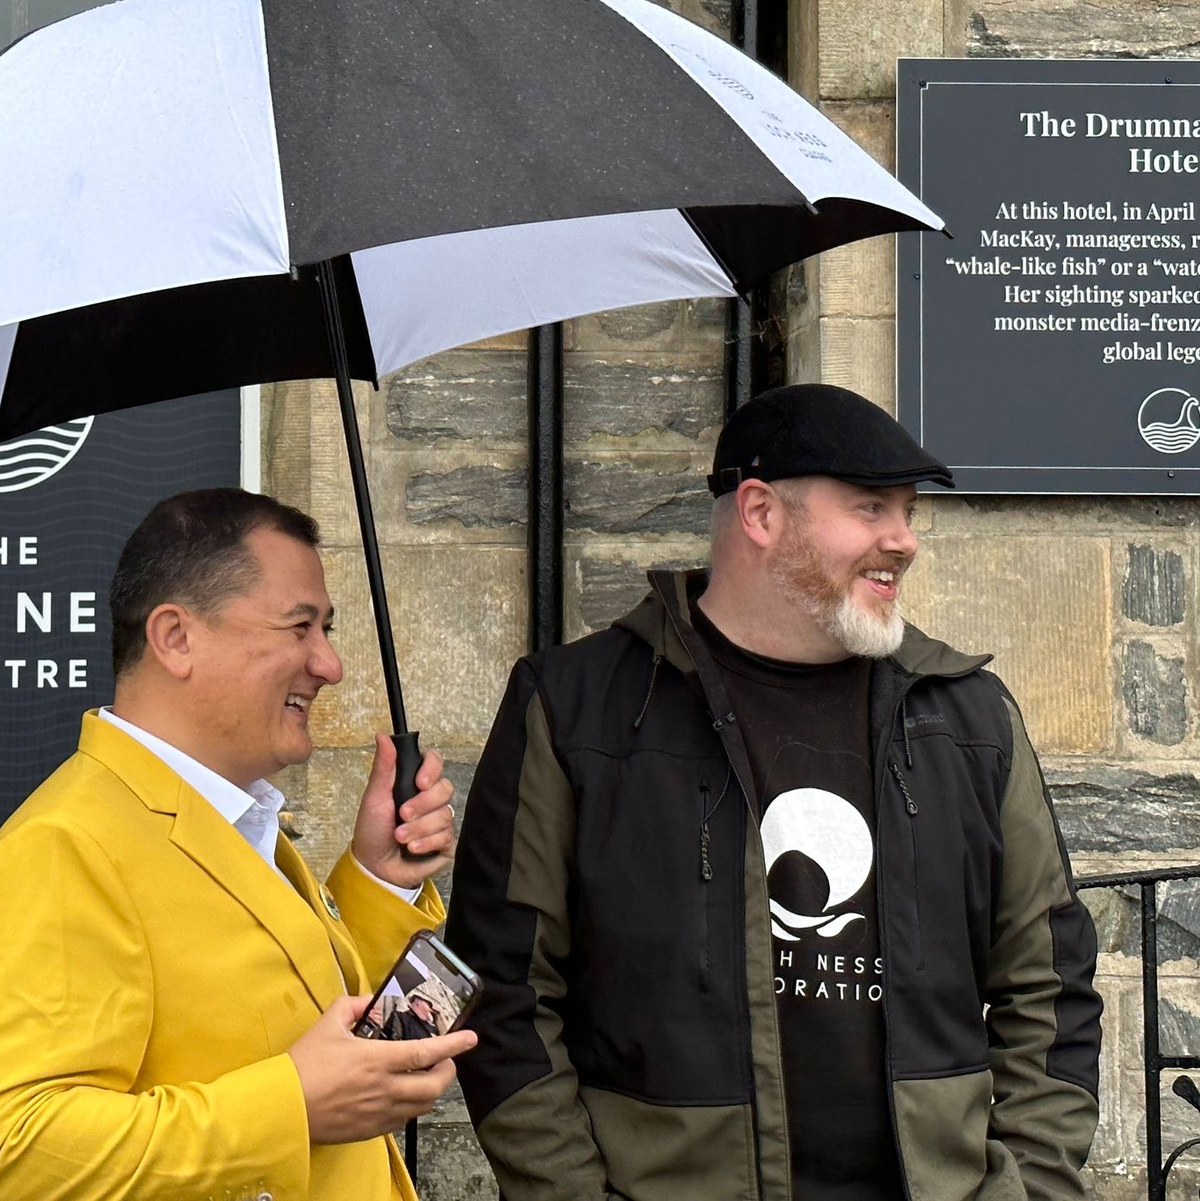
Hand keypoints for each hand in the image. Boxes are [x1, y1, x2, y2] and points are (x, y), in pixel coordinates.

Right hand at [287, 994, 476, 1143]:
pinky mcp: (368, 1131)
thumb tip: (368, 1001)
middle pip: (434, 1086)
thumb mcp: (327, 1023)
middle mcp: (385, 1089)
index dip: (454, 1045)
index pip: (427, 1052)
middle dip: (448, 1072)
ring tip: (427, 1076)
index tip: (471, 1038)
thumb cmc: (304, 1065)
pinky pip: (402, 1121)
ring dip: (432, 1091)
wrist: (282, 1109)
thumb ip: (352, 1005)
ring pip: (422, 1107)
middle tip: (446, 1060)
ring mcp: (378, 1113)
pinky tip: (403, 1097)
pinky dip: (411, 1108)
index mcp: (378, 1060)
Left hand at [351, 735, 455, 888]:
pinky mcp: (446, 841)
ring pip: (445, 814)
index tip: (419, 782)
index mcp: (414, 781)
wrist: (375, 867)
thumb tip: (382, 736)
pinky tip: (412, 848)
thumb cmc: (372, 830)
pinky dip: (426, 842)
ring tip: (400, 837)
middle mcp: (430, 797)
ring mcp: (439, 819)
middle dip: (422, 804)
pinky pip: (447, 835)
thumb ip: (384, 767)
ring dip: (419, 828)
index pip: (435, 761)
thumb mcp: (374, 797)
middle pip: (445, 787)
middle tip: (402, 815)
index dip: (432, 769)